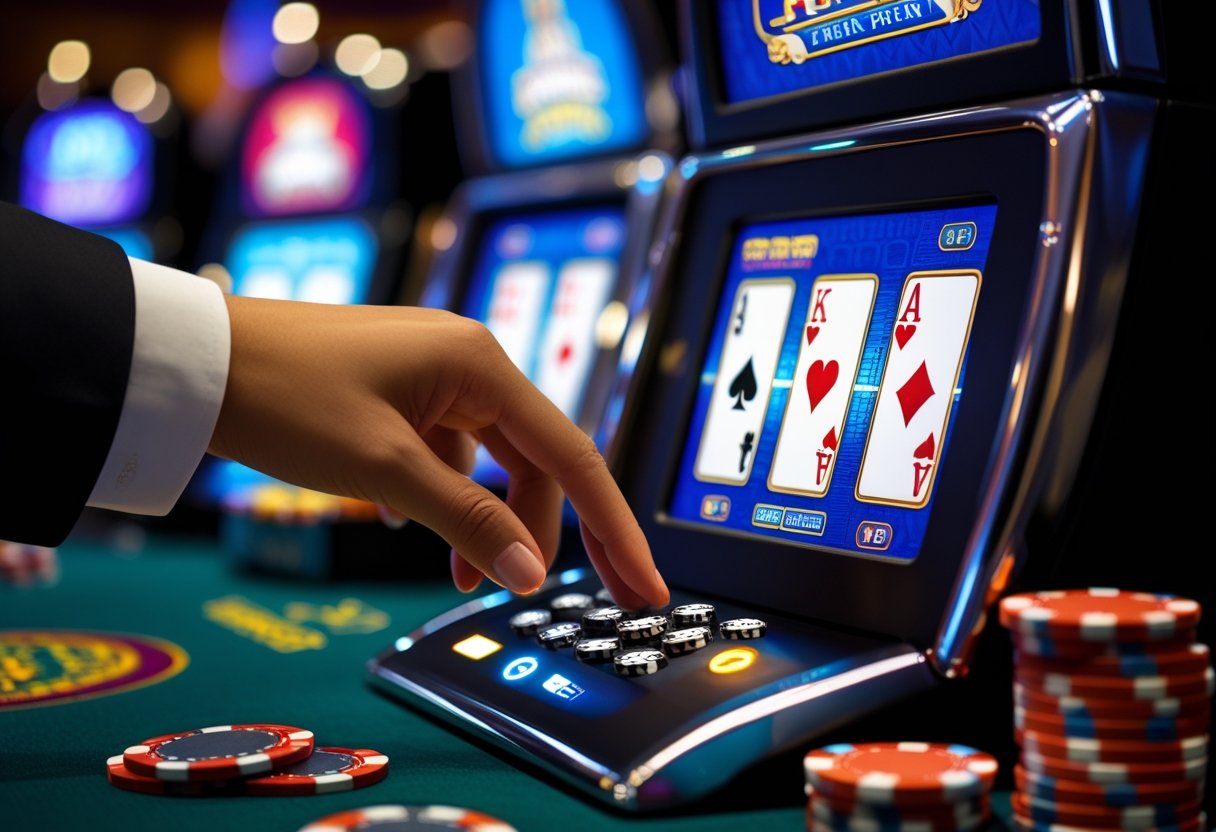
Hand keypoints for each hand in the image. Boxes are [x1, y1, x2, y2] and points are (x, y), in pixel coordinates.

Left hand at [208, 297, 668, 607]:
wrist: (196, 358)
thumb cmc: (286, 397)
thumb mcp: (384, 470)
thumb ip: (467, 522)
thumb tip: (531, 575)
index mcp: (481, 365)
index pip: (572, 458)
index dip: (613, 530)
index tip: (643, 586)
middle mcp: (469, 361)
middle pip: (534, 462)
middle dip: (542, 533)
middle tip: (548, 597)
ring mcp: (434, 374)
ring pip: (490, 461)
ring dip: (484, 522)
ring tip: (459, 579)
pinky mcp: (401, 390)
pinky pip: (448, 452)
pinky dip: (446, 497)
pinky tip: (411, 526)